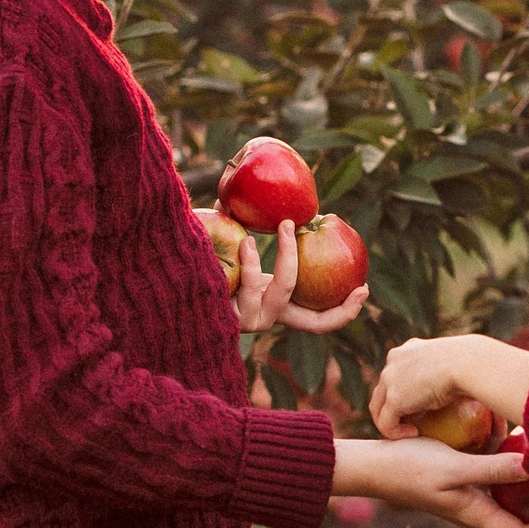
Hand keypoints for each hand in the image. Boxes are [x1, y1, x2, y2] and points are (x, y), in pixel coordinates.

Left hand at [213, 217, 373, 337]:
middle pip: (313, 322)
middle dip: (337, 305)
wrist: (164, 278)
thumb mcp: (234, 247)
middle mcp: (266, 318)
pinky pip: (251, 285)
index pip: (318, 320)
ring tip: (261, 237)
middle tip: (346, 273)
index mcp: (275, 305)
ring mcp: (250, 322)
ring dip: (281, 262)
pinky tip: (245, 243)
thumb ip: (254, 232)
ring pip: (279, 292)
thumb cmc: (201, 258)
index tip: (364, 287)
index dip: (344, 310)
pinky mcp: (231, 319)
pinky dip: (251, 263)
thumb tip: (281, 205)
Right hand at [332, 433, 528, 527]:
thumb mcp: (456, 468)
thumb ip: (494, 469)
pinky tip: (517, 447)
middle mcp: (473, 509)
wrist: (372, 464)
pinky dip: (509, 471)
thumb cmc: (410, 468)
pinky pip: (491, 480)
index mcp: (475, 515)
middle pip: (518, 520)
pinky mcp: (456, 478)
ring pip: (506, 499)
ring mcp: (464, 494)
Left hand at [369, 331, 528, 440]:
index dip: (404, 391)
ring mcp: (390, 379)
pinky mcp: (394, 399)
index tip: (420, 407)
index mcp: (410, 349)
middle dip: (391, 408)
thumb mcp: (460, 362)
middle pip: (382, 389)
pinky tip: (414, 435)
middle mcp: (394, 360)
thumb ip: (452, 370)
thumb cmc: (474, 362)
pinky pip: (385, 423)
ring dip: (391, 422)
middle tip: (410, 424)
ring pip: (378, 407)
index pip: (397, 372)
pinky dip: (396, 433)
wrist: (470, 364)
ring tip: (410, 432)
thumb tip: (469, 380)